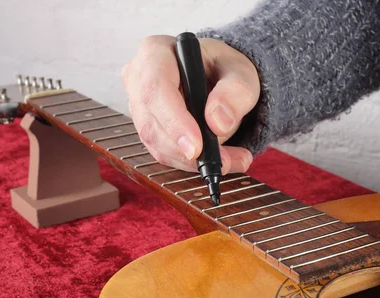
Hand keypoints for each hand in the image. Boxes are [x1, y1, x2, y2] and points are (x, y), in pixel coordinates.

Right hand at [122, 35, 259, 173]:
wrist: (218, 76)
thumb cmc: (223, 67)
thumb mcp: (240, 72)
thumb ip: (235, 92)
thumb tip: (218, 123)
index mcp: (156, 52)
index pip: (156, 89)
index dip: (174, 122)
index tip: (196, 147)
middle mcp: (139, 78)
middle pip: (152, 123)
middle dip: (186, 150)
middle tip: (223, 161)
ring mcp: (139, 105)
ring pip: (156, 143)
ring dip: (192, 160)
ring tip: (231, 161)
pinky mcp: (147, 128)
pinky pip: (163, 153)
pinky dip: (190, 163)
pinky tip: (217, 161)